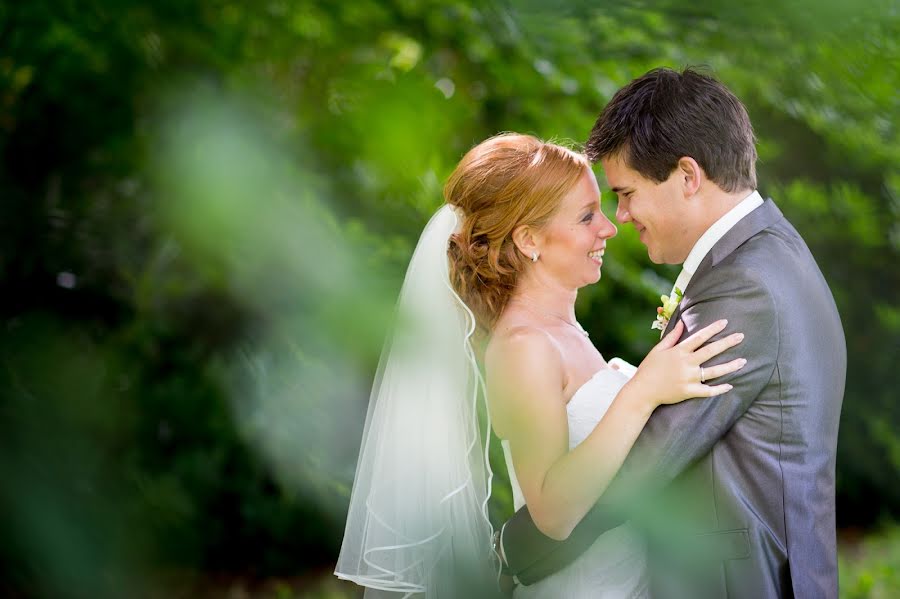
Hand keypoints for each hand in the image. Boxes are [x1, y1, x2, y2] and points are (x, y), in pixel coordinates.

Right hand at [628, 319, 745, 406]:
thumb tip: (681, 322)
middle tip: (741, 336)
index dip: (712, 329)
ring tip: (743, 361)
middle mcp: (685, 363)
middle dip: (727, 343)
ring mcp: (688, 378)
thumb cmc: (649, 368)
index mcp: (679, 351)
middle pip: (710, 351)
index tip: (725, 322)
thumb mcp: (658, 349)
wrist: (642, 391)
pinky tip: (730, 386)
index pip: (699, 337)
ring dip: (730, 366)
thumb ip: (672, 336)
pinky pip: (707, 391)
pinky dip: (719, 389)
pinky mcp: (688, 392)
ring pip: (714, 371)